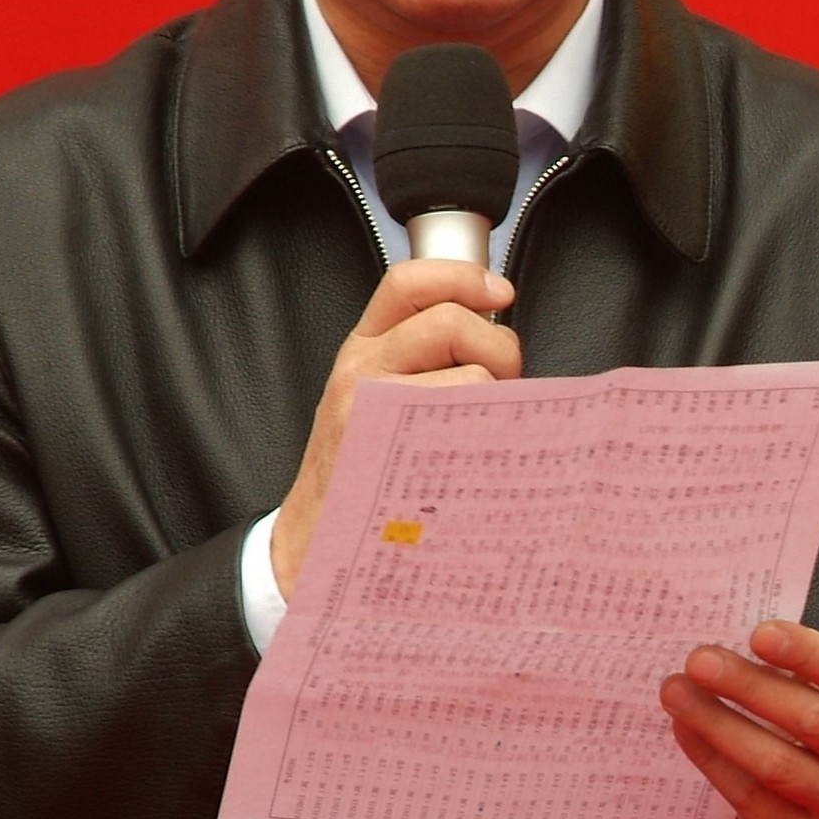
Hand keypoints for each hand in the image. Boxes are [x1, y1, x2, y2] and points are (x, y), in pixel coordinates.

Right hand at [273, 259, 519, 588]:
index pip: (408, 283)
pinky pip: (471, 427)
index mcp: (361, 349)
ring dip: (499, 399)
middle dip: (498, 349)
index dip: (464, 277)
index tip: (502, 293)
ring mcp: (377, 411)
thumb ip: (417, 357)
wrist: (316, 540)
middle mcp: (362, 370)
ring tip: (485, 427)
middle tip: (499, 385)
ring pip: (471, 375)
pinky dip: (493, 436)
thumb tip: (492, 331)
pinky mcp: (399, 454)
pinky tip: (484, 455)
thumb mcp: (371, 397)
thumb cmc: (358, 471)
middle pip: (453, 323)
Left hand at [661, 621, 818, 818]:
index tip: (758, 634)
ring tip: (678, 692)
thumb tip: (732, 643)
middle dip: (748, 686)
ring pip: (776, 763)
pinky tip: (686, 728)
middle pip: (812, 719)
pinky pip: (751, 799)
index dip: (807, 654)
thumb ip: (803, 662)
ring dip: (718, 723)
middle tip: (700, 660)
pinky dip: (712, 759)